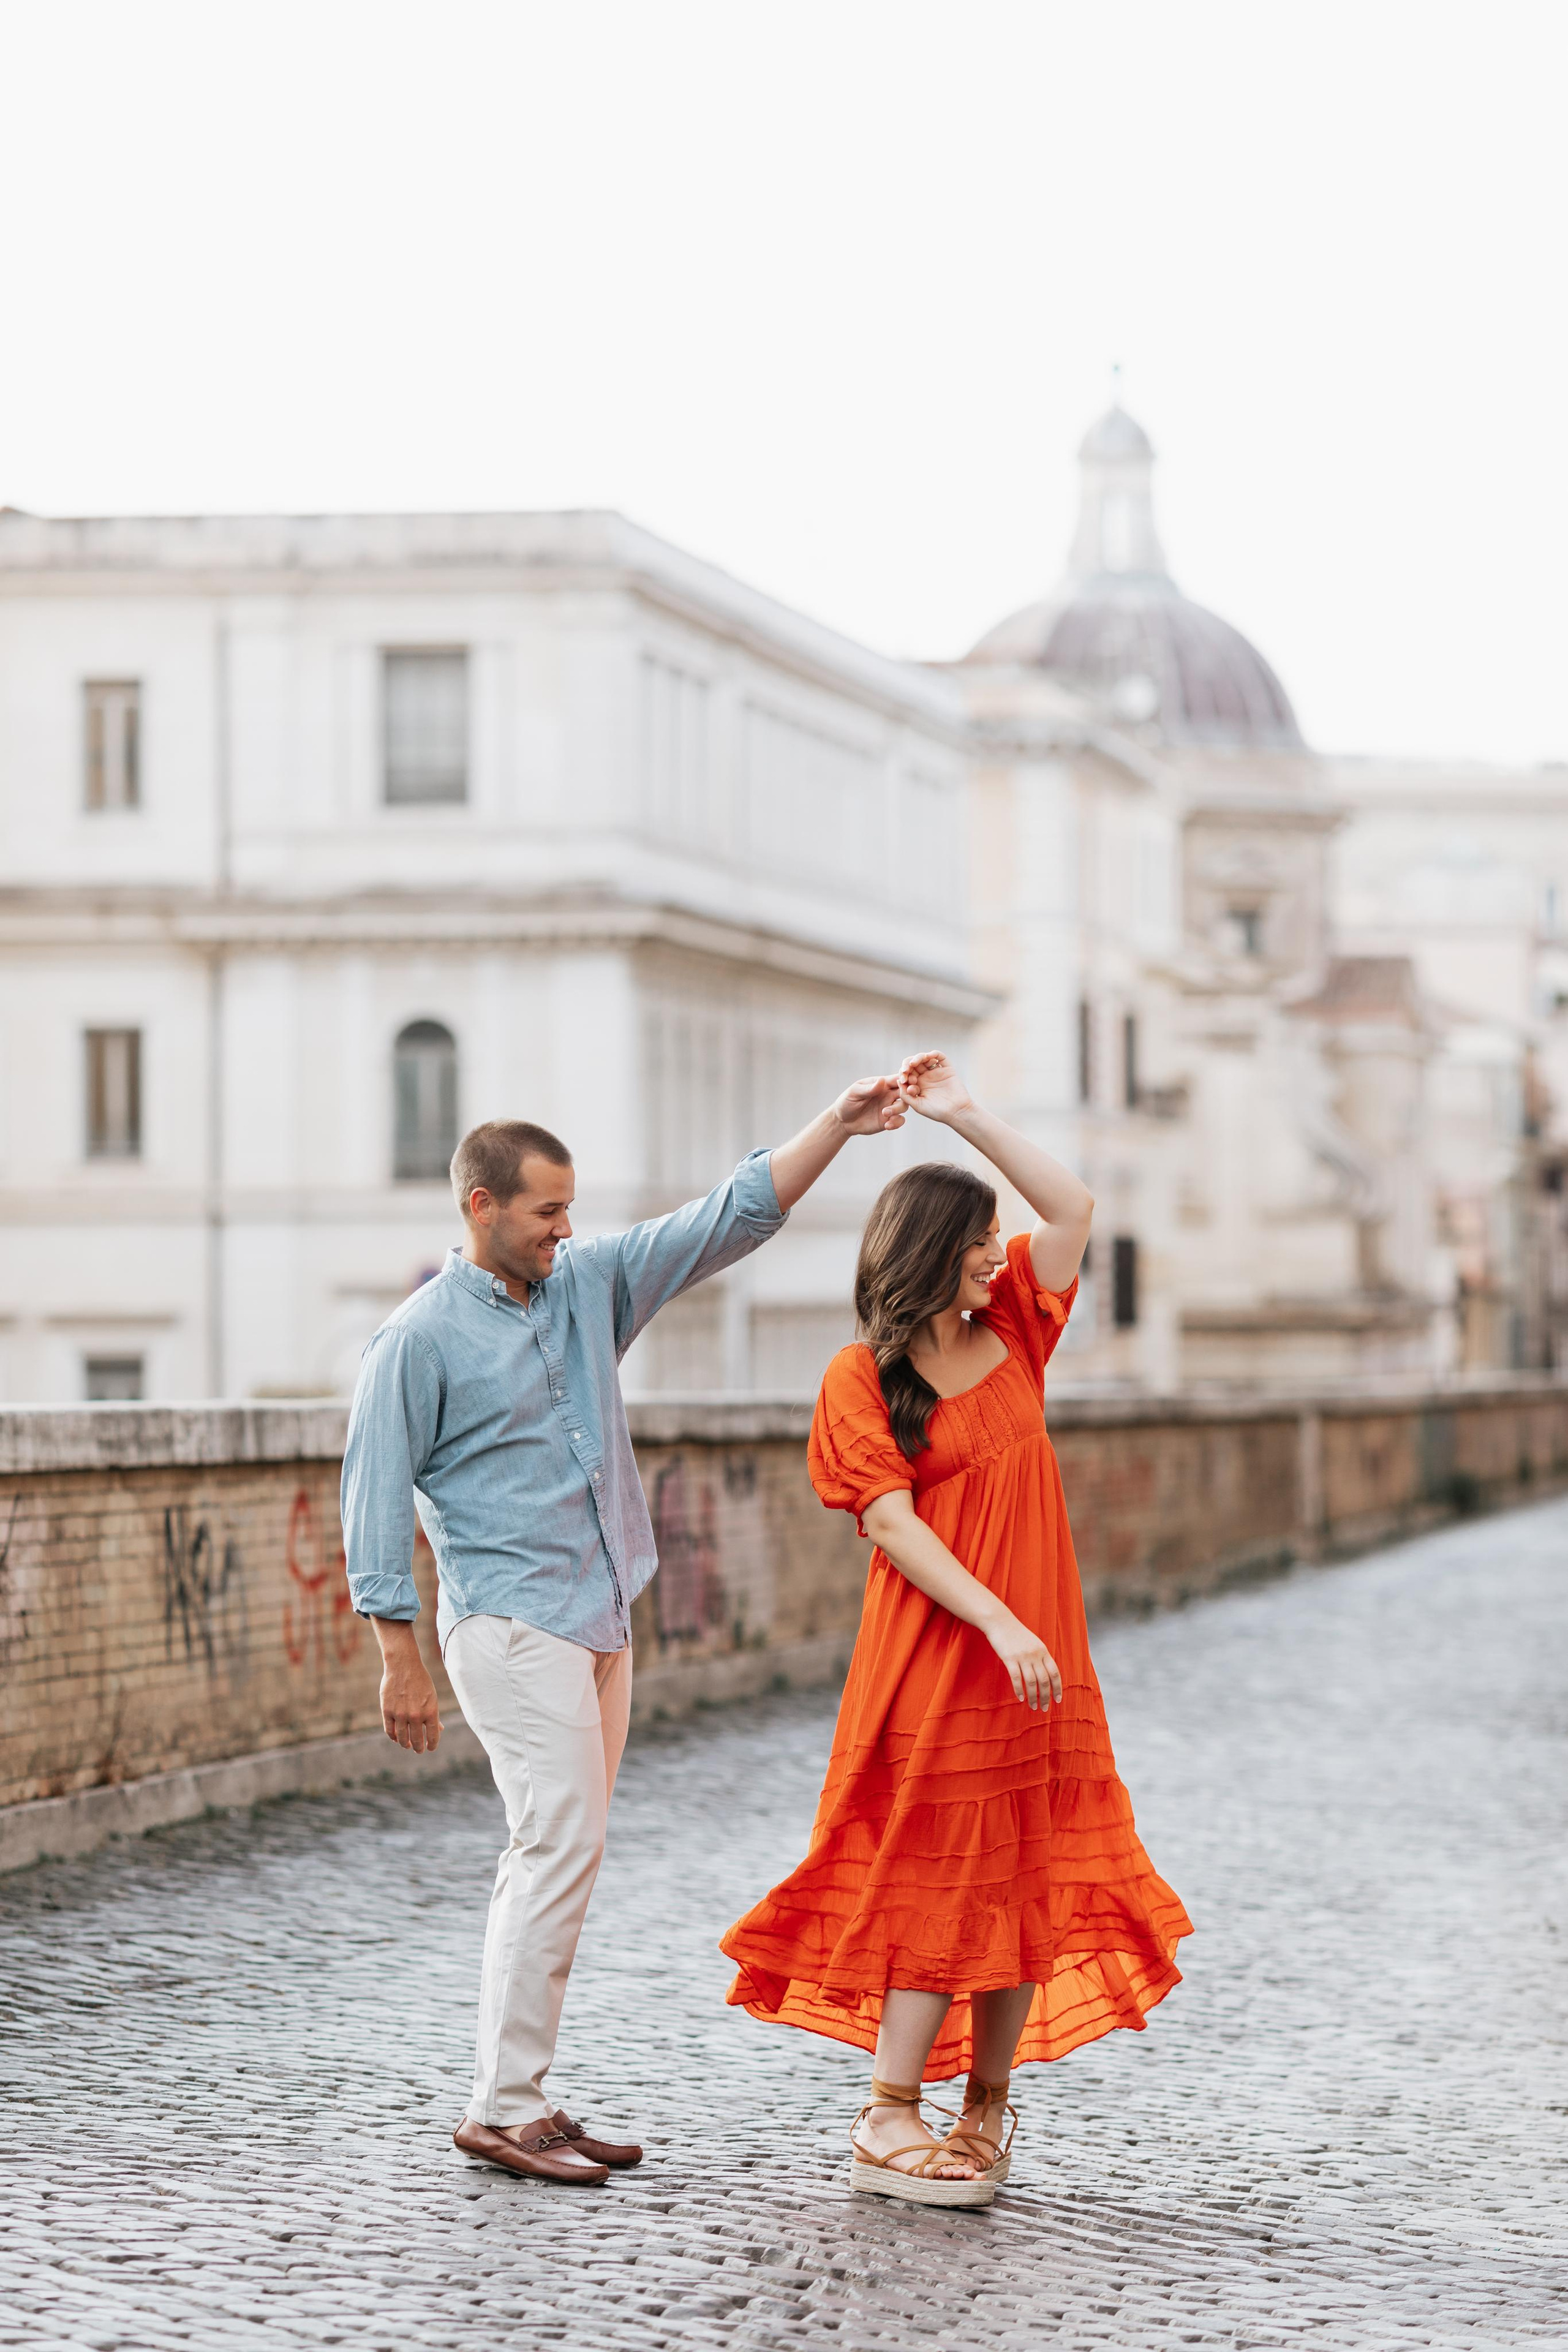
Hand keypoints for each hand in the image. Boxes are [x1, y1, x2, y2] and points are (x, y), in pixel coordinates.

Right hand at [374, 1621, 442, 1750]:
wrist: (403, 1665)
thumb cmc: (420, 1680)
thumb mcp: (432, 1696)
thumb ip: (434, 1714)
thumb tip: (439, 1730)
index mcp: (431, 1711)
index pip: (433, 1736)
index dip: (432, 1745)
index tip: (430, 1748)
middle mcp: (416, 1715)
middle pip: (417, 1741)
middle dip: (418, 1748)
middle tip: (418, 1750)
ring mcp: (401, 1714)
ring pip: (402, 1739)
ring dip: (405, 1744)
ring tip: (407, 1745)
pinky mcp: (387, 1711)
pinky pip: (390, 1731)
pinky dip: (393, 1737)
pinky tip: (397, 1737)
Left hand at [831, 1074, 906, 1136]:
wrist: (842, 1121)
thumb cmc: (847, 1102)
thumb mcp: (854, 1093)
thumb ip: (868, 1088)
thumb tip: (881, 1081)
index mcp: (881, 1084)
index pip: (897, 1079)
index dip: (905, 1079)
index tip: (907, 1083)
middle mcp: (887, 1095)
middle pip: (905, 1091)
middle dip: (908, 1094)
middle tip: (902, 1099)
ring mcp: (889, 1107)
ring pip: (904, 1105)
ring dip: (897, 1109)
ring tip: (885, 1113)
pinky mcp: (888, 1120)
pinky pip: (900, 1120)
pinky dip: (896, 1122)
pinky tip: (887, 1125)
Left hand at [896, 1051, 973, 1124]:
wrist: (956, 1113)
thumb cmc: (937, 1112)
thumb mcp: (917, 1105)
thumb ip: (905, 1095)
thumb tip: (897, 1080)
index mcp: (917, 1085)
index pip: (907, 1073)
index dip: (903, 1074)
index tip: (903, 1081)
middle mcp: (926, 1077)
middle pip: (914, 1064)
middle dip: (907, 1065)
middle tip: (906, 1070)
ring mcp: (936, 1072)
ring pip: (925, 1058)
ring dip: (917, 1057)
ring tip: (914, 1063)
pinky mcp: (947, 1069)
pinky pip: (940, 1057)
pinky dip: (933, 1053)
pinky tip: (927, 1057)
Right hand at [983, 1610, 1062, 1710]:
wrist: (1000, 1621)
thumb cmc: (1016, 1633)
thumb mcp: (1033, 1642)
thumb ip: (1040, 1656)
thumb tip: (1046, 1673)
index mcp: (1043, 1651)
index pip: (1055, 1673)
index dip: (1058, 1688)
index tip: (1057, 1700)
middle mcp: (1035, 1654)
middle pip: (1044, 1680)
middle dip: (1045, 1696)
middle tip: (1044, 1708)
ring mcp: (1022, 1656)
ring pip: (1031, 1682)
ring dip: (1033, 1697)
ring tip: (1033, 1707)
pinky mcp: (1009, 1658)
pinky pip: (1016, 1678)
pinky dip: (1019, 1690)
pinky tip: (1020, 1698)